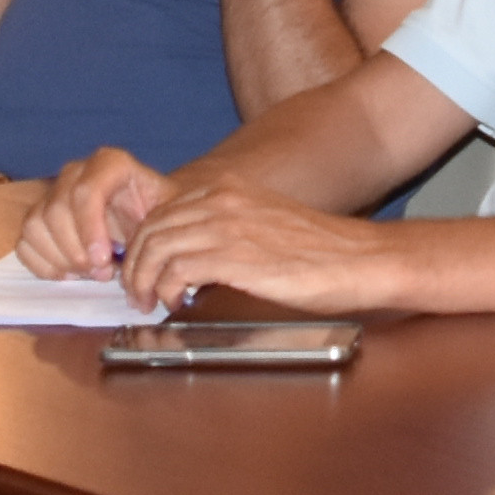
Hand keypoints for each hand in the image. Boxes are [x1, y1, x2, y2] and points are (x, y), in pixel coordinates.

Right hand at [18, 150, 169, 277]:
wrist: (145, 212)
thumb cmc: (157, 213)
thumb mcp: (166, 214)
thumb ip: (153, 230)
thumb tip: (136, 260)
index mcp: (108, 163)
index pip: (86, 192)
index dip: (90, 230)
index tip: (104, 260)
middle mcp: (75, 172)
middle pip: (57, 210)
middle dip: (77, 251)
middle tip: (103, 274)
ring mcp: (52, 193)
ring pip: (35, 225)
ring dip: (60, 259)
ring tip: (89, 273)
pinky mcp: (38, 217)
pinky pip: (25, 241)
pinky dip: (43, 264)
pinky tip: (69, 273)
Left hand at [120, 172, 402, 317]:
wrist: (359, 258)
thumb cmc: (318, 252)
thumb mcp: (264, 224)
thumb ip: (226, 230)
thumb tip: (191, 258)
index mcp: (227, 190)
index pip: (161, 211)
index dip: (143, 244)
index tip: (143, 270)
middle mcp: (222, 200)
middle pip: (151, 229)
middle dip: (135, 265)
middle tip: (138, 293)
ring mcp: (227, 225)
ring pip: (156, 249)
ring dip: (145, 281)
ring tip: (152, 303)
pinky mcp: (235, 255)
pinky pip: (177, 270)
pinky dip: (168, 290)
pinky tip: (179, 303)